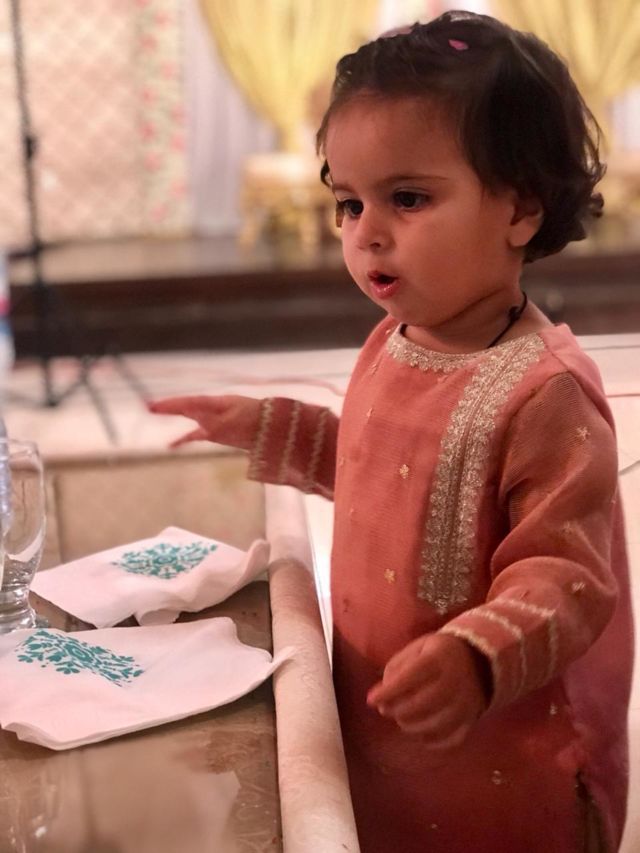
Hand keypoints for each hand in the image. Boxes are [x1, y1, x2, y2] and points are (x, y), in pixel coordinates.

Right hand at [147, 395, 261, 450]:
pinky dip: (183, 439)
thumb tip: (200, 431)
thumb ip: (218, 426)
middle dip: (169, 406)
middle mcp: (212, 409)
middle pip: (187, 406)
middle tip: (148, 406)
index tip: (155, 406)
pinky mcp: (217, 433)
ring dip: (174, 415)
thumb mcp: (238, 424)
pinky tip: (170, 445)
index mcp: (217, 404)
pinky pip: (196, 434)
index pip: (191, 402)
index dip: (173, 404)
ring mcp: (214, 420)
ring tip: (153, 411)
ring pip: (189, 416)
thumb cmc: (256, 421)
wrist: (273, 427)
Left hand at [367, 633, 488, 752]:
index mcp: (437, 659)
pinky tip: (422, 735)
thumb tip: (382, 693)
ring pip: (435, 724)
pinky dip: (434, 741)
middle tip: (385, 709)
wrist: (479, 658)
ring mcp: (465, 702)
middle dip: (397, 710)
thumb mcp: (417, 649)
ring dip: (412, 726)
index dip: (388, 692)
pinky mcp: (472, 718)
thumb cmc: (438, 653)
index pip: (409, 677)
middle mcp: (453, 681)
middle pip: (421, 704)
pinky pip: (452, 738)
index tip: (370, 700)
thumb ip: (397, 667)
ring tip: (402, 718)